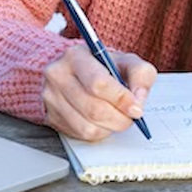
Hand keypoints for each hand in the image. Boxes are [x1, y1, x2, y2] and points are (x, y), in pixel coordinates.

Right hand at [42, 44, 156, 141]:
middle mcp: (58, 75)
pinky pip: (81, 134)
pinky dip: (99, 132)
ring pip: (88, 126)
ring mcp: (52, 97)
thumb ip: (140, 75)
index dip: (121, 99)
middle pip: (93, 109)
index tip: (136, 108)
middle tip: (131, 117)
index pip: (98, 83)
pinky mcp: (52, 116)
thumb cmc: (103, 66)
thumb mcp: (126, 61)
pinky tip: (103, 121)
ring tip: (117, 118)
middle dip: (120, 118)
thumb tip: (137, 102)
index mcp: (76, 56)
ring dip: (110, 127)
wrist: (76, 71)